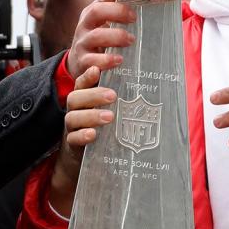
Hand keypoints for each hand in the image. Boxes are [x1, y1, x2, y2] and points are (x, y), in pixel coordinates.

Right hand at [49, 66, 116, 217]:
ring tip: (110, 117)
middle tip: (113, 95)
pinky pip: (72, 139)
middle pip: (75, 97)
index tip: (98, 69)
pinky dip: (82, 136)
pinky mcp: (72, 145)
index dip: (88, 76)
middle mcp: (76, 111)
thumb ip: (125, 101)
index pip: (82, 83)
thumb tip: (156, 88)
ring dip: (91, 115)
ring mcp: (72, 128)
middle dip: (94, 95)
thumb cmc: (105, 130)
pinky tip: (93, 135)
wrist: (84, 159)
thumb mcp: (114, 113)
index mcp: (85, 99)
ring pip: (73, 117)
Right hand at [66, 0, 159, 79]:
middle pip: (95, 13)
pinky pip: (92, 62)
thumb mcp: (99, 16)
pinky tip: (118, 60)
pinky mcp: (84, 63)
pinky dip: (105, 61)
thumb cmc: (93, 34)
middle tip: (133, 18)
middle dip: (115, 12)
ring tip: (131, 40)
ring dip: (115, 37)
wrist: (78, 62)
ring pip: (95, 37)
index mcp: (90, 15)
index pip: (100, 0)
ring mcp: (83, 45)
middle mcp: (84, 27)